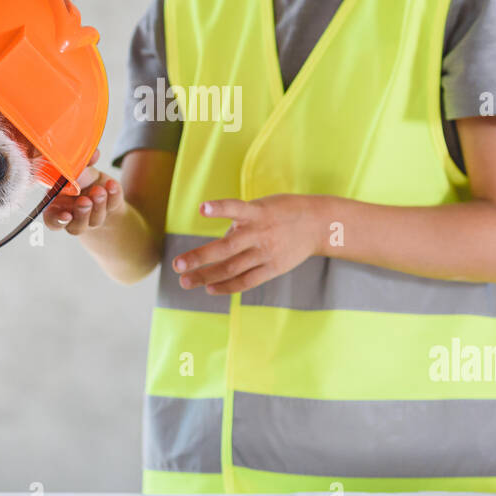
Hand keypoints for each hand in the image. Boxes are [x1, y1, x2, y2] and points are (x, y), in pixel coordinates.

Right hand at [41, 148, 123, 235]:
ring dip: (98, 204)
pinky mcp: (111, 210)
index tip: (67, 216)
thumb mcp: (76, 170)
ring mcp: (93, 218)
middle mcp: (74, 217)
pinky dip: (113, 195)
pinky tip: (112, 185)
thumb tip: (83, 159)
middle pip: (76, 226)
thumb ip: (77, 166)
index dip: (58, 221)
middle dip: (82, 212)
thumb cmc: (81, 179)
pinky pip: (113, 205)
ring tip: (100, 190)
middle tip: (86, 200)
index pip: (52, 221)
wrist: (102, 187)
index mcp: (57, 206)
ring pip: (95, 220)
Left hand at [171, 194, 320, 294]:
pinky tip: (210, 288)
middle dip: (199, 257)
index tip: (202, 208)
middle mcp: (260, 233)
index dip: (220, 208)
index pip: (236, 208)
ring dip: (206, 276)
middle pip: (226, 248)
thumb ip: (240, 224)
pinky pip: (246, 281)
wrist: (318, 224)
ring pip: (232, 268)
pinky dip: (227, 286)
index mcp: (256, 212)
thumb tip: (219, 247)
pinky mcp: (273, 268)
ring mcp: (266, 253)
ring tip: (185, 281)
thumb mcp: (261, 208)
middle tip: (177, 265)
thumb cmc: (282, 212)